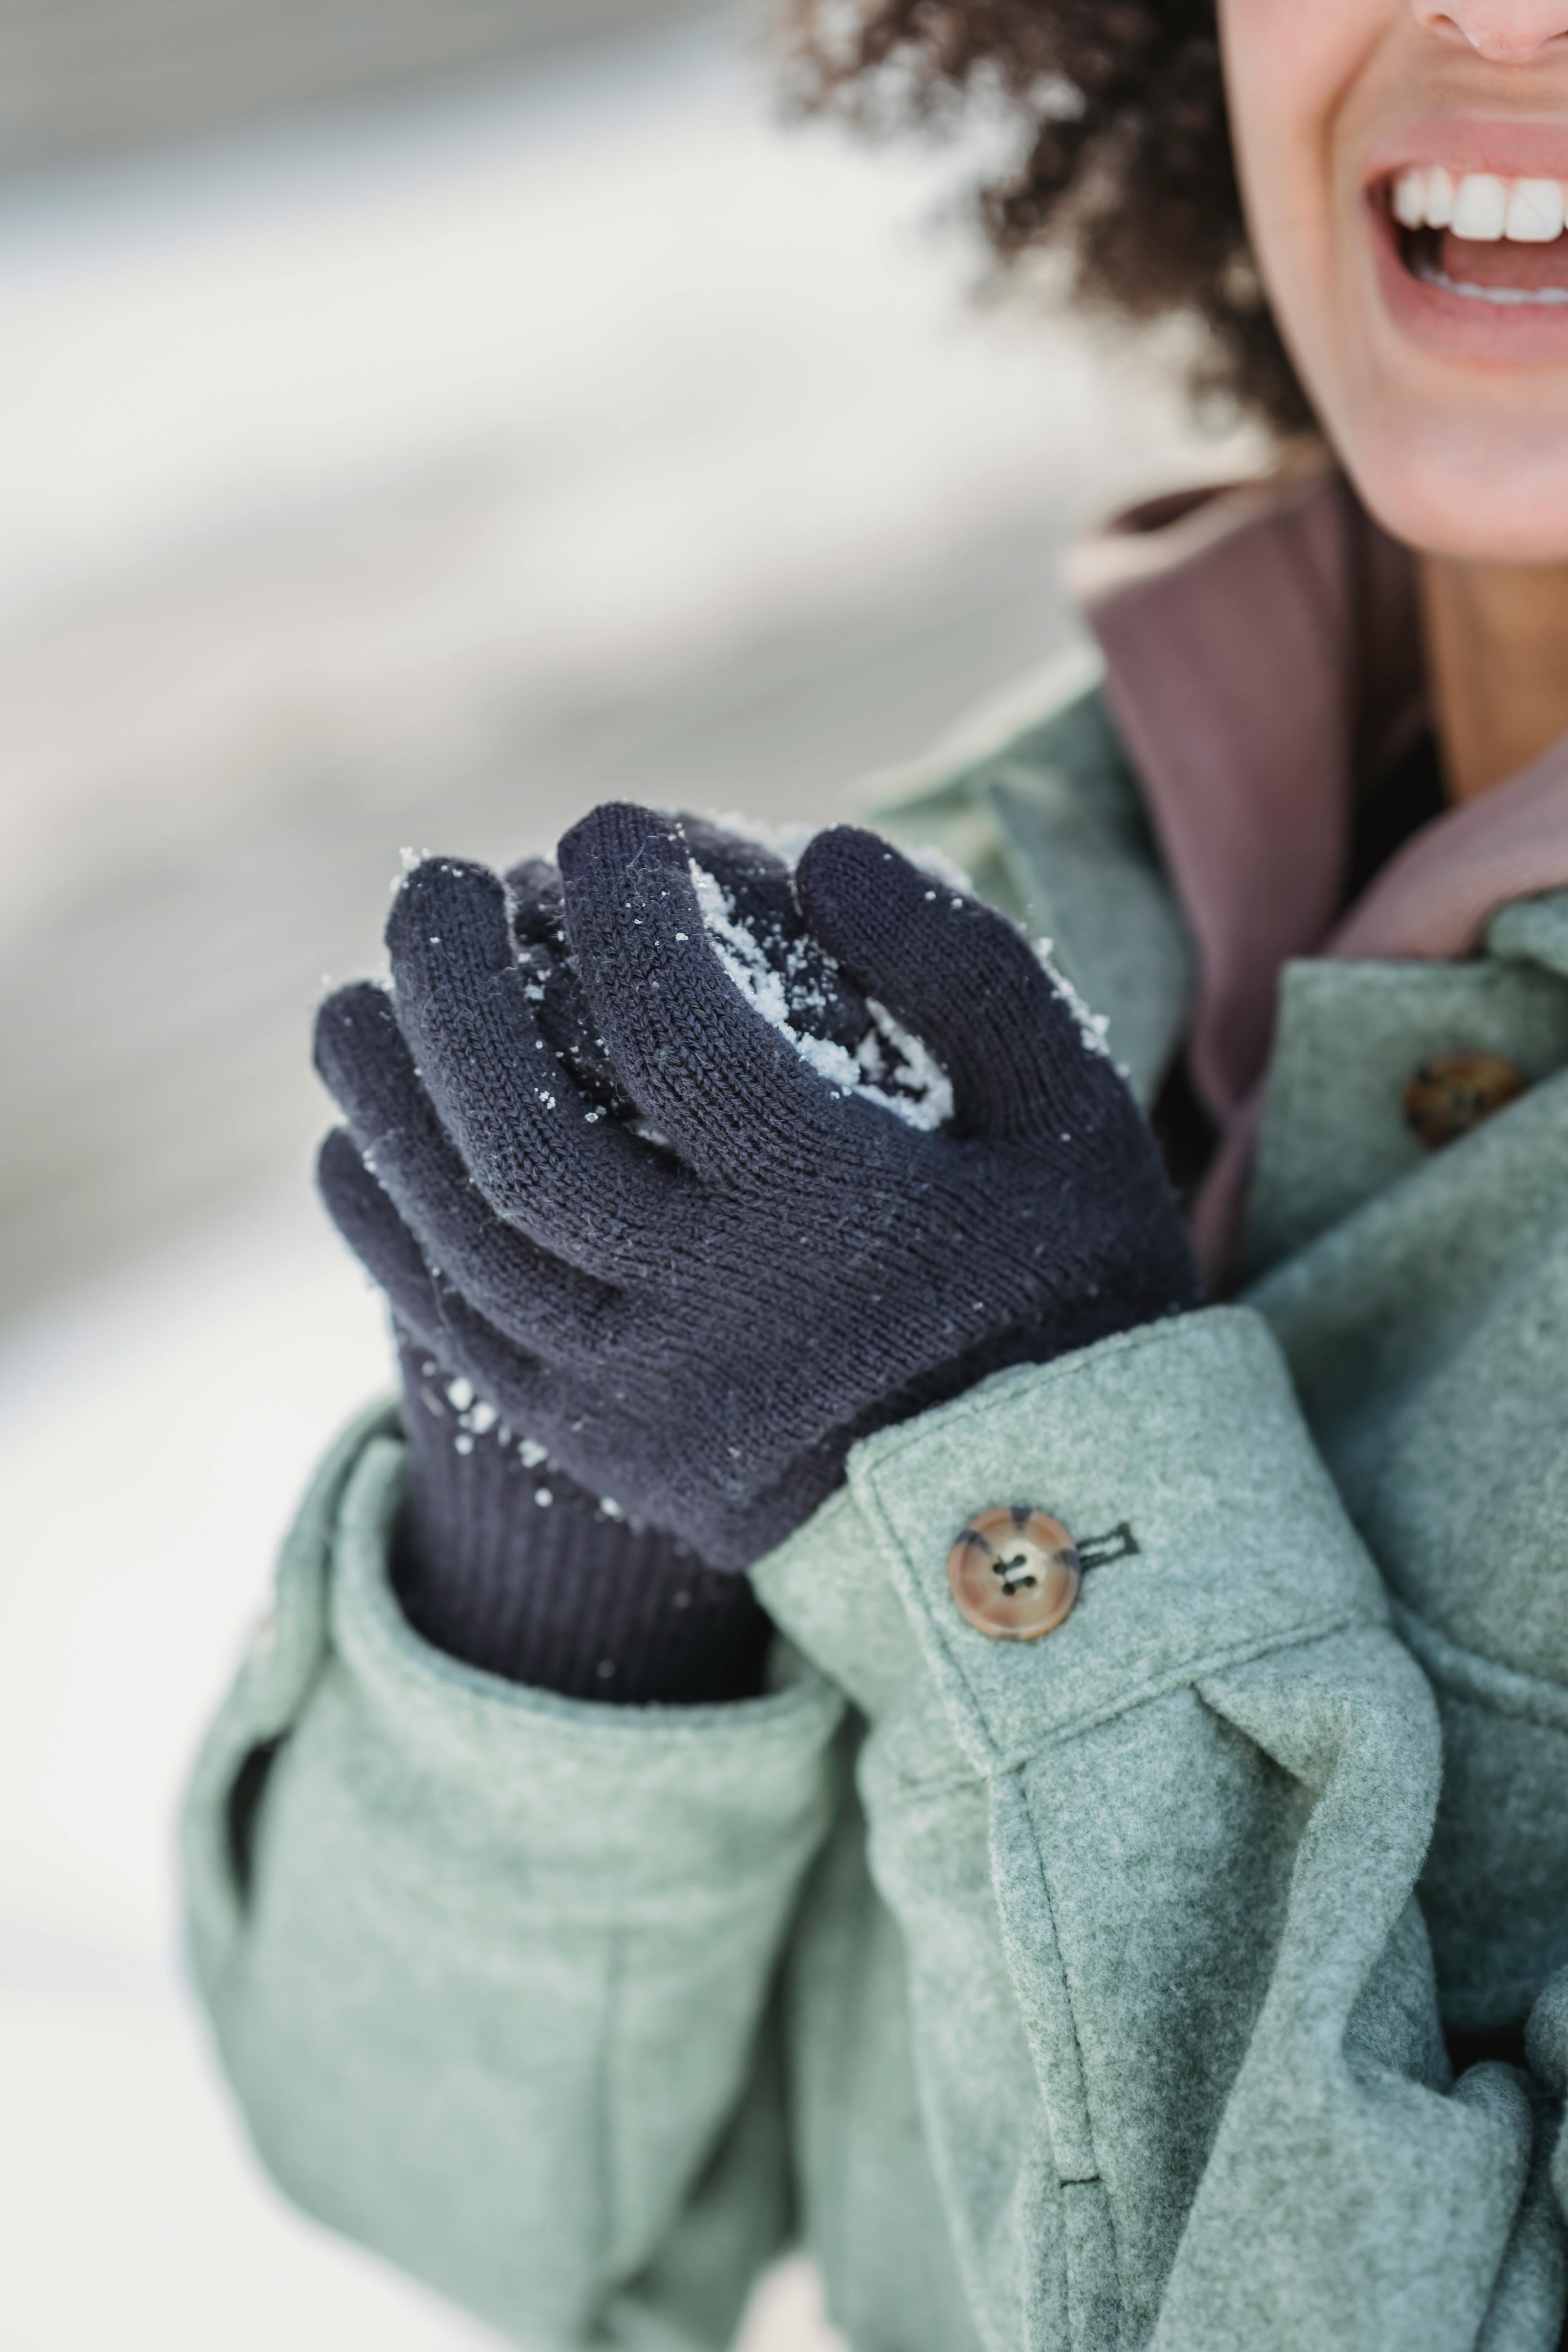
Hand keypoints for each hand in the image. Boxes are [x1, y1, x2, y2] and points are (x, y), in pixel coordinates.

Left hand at [317, 808, 1197, 1568]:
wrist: (1040, 1532)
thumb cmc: (1066, 1289)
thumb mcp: (1074, 1118)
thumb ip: (969, 972)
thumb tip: (824, 849)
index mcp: (843, 1220)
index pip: (680, 1028)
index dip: (624, 906)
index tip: (605, 830)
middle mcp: (722, 1319)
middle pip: (522, 1135)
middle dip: (454, 989)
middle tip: (437, 886)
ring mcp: (644, 1402)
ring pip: (459, 1238)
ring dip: (387, 1104)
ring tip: (353, 997)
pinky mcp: (602, 1453)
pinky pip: (453, 1337)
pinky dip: (386, 1234)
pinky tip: (352, 1146)